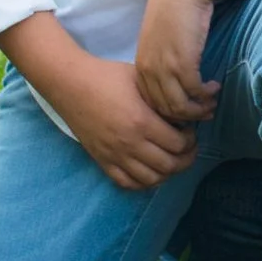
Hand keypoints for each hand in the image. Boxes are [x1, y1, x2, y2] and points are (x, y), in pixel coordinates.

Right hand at [66, 52, 204, 188]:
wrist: (71, 85)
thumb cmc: (108, 77)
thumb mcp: (142, 81)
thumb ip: (164, 99)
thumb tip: (189, 111)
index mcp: (142, 121)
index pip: (178, 144)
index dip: (191, 140)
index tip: (190, 131)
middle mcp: (130, 144)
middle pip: (169, 166)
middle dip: (185, 159)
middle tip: (188, 148)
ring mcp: (115, 156)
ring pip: (151, 179)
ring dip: (167, 173)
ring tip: (172, 159)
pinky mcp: (102, 161)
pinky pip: (127, 183)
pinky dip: (144, 182)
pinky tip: (150, 170)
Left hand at [136, 0, 225, 125]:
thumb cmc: (174, 11)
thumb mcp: (160, 40)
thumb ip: (163, 60)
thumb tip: (176, 79)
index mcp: (140, 66)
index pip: (151, 103)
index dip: (171, 112)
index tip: (188, 111)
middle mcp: (148, 72)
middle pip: (165, 109)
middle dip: (186, 117)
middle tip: (205, 113)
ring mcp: (164, 70)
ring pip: (179, 106)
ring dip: (199, 109)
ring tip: (212, 102)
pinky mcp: (182, 65)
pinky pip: (194, 92)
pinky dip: (206, 95)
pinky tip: (215, 87)